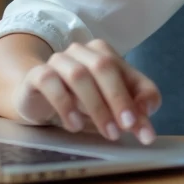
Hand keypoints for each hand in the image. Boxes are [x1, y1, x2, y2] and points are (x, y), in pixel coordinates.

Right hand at [11, 39, 161, 143]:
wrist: (36, 96)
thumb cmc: (80, 98)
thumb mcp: (110, 101)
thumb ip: (134, 103)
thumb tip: (146, 110)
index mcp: (104, 53)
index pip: (129, 75)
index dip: (140, 102)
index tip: (145, 132)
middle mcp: (81, 51)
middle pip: (104, 67)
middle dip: (118, 99)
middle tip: (126, 129)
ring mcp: (58, 60)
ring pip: (79, 75)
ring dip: (96, 106)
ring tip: (107, 132)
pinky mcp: (37, 74)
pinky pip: (50, 82)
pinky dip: (65, 104)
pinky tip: (75, 125)